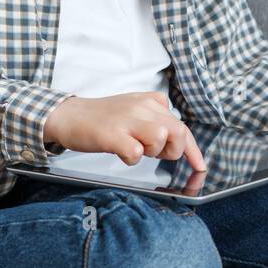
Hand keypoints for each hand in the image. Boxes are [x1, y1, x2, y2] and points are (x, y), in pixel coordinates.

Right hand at [44, 92, 206, 174]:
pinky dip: (131, 159)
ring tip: (134, 148)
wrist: (67, 116)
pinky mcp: (112, 134)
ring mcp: (127, 119)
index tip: (199, 165)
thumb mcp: (133, 111)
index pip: (182, 126)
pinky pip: (136, 153)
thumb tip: (176, 141)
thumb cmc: (101, 119)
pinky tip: (120, 152)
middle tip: (153, 153)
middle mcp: (141, 107)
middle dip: (172, 150)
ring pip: (161, 137)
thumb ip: (155, 120)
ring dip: (151, 152)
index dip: (193, 150)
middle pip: (178, 131)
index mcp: (149, 101)